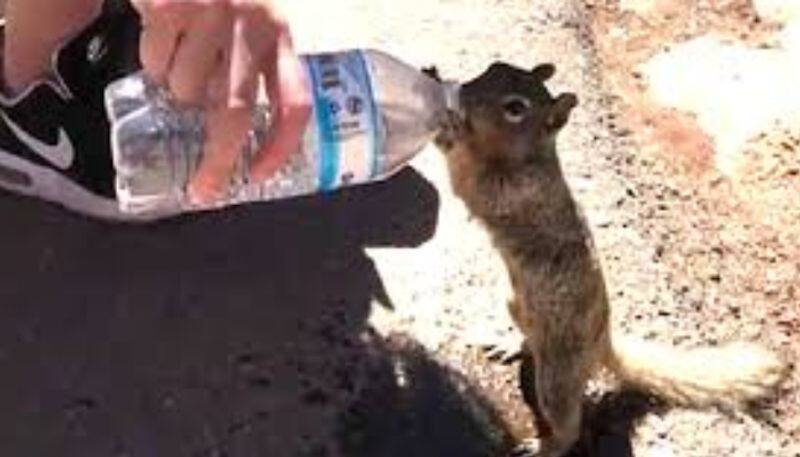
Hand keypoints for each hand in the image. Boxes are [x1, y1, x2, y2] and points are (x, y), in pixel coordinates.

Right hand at [131, 0, 310, 203]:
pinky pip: (155, 60)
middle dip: (218, 158)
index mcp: (281, 34)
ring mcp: (211, 13)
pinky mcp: (171, 4)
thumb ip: (259, 64)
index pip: (294, 101)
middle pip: (236, 112)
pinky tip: (163, 33)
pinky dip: (153, 61)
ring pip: (187, 90)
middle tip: (203, 188)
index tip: (259, 174)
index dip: (281, 146)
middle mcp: (253, 26)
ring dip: (178, 93)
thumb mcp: (259, 18)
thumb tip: (242, 135)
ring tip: (181, 62)